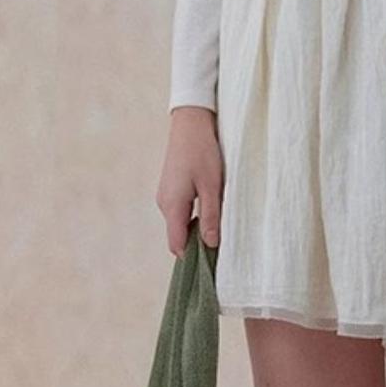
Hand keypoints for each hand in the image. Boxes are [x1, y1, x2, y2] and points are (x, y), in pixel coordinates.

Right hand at [156, 106, 223, 255]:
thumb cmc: (204, 151)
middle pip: (178, 237)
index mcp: (173, 206)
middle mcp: (164, 204)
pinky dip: (193, 219)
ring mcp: (165, 196)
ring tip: (219, 228)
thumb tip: (211, 245)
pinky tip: (210, 212)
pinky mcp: (170, 189)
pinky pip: (180, 213)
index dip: (193, 258)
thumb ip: (211, 216)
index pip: (177, 245)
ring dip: (196, 231)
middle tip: (221, 248)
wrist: (191, 122)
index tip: (212, 264)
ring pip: (179, 225)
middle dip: (196, 246)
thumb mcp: (213, 186)